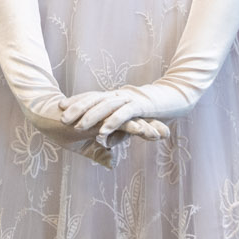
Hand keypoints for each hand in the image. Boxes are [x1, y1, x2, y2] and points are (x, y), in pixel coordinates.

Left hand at [65, 86, 186, 142]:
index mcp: (117, 97)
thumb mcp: (133, 123)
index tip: (60, 106)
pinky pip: (124, 114)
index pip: (92, 97)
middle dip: (77, 107)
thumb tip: (105, 143)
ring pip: (106, 106)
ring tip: (77, 126)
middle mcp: (120, 95)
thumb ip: (118, 132)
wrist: (178, 96)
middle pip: (94, 99)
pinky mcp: (142, 106)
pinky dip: (112, 122)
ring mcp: (130, 99)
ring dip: (91, 116)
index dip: (76, 101)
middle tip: (61, 117)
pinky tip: (102, 131)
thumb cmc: (155, 110)